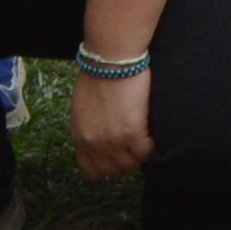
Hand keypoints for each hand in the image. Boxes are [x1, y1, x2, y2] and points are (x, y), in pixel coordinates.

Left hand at [67, 61, 153, 179]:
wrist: (110, 59)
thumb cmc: (97, 76)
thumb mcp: (82, 109)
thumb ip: (89, 130)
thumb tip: (102, 142)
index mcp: (80, 138)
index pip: (92, 170)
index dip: (106, 165)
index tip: (116, 155)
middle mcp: (94, 144)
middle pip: (114, 170)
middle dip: (125, 160)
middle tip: (133, 144)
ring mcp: (113, 141)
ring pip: (132, 164)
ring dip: (139, 153)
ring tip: (143, 136)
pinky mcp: (132, 133)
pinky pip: (146, 152)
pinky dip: (150, 144)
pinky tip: (150, 131)